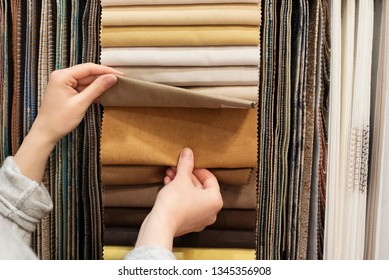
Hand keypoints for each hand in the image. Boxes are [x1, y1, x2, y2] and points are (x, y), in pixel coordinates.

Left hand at [14, 63, 122, 181]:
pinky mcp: (67, 91)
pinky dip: (92, 91)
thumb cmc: (59, 119)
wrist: (46, 133)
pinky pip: (82, 88)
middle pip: (88, 73)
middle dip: (103, 77)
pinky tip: (102, 95)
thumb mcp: (81, 103)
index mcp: (62, 76)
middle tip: (120, 81)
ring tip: (114, 88)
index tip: (120, 74)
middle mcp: (62, 76)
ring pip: (86, 81)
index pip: (88, 68)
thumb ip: (97, 88)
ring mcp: (64, 83)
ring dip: (98, 85)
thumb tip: (112, 78)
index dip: (106, 70)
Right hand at [134, 148, 222, 250]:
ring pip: (192, 196)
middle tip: (176, 166)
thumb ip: (186, 164)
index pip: (210, 179)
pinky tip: (168, 185)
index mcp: (215, 200)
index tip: (188, 163)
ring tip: (170, 174)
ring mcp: (200, 219)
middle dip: (186, 175)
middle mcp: (211, 212)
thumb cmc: (175, 203)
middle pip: (200, 187)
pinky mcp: (189, 223)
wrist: (161, 225)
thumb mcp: (181, 179)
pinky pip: (187, 204)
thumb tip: (188, 152)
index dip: (198, 168)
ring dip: (181, 183)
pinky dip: (180, 194)